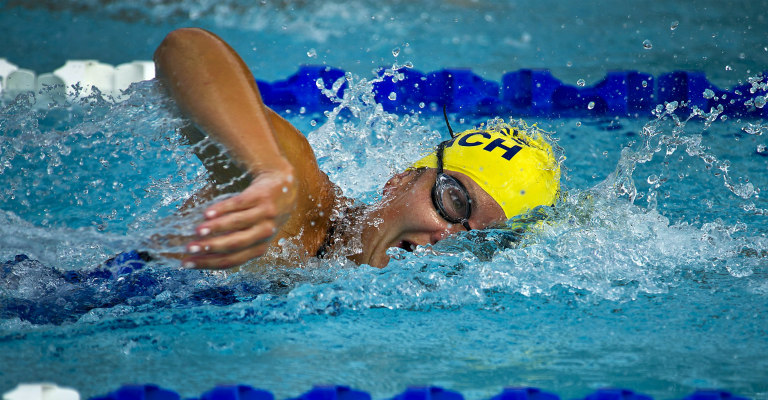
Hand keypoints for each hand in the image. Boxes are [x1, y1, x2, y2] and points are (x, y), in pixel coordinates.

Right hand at [182, 166, 296, 268]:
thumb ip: (228, 239)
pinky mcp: (261, 196)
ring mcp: (264, 214)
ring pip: (237, 224)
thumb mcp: (252, 231)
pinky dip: (222, 209)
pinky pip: (240, 204)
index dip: (208, 263)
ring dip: (215, 228)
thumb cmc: (260, 213)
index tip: (186, 263)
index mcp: (258, 247)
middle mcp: (264, 233)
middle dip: (210, 248)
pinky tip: (207, 213)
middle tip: (189, 248)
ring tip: (197, 231)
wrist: (282, 185)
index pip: (231, 260)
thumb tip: (192, 248)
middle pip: (234, 244)